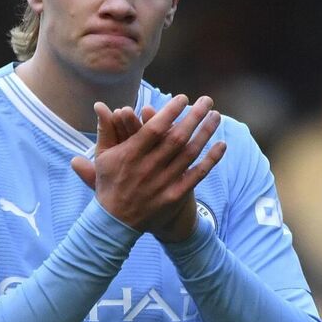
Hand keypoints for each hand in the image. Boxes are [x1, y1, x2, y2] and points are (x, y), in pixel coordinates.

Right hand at [71, 95, 225, 241]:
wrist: (116, 223)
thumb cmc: (110, 183)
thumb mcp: (103, 156)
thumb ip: (105, 129)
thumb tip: (99, 105)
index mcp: (130, 155)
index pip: (153, 129)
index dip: (170, 112)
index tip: (183, 98)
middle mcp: (148, 168)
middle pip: (176, 138)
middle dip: (194, 116)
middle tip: (207, 101)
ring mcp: (163, 183)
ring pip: (190, 153)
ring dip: (205, 133)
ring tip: (216, 116)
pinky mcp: (174, 196)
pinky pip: (196, 175)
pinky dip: (210, 160)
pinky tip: (221, 145)